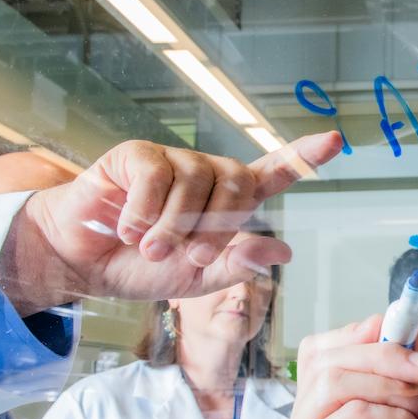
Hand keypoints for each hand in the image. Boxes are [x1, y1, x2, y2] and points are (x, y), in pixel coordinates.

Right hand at [0, 133, 342, 313]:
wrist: (82, 262)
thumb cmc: (143, 268)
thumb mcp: (197, 278)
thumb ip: (237, 264)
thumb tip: (282, 250)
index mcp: (229, 201)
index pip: (274, 172)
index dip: (304, 156)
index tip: (336, 140)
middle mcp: (207, 174)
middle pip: (239, 183)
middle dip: (217, 229)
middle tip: (189, 259)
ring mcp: (173, 159)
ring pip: (196, 181)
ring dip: (175, 227)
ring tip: (149, 249)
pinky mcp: (137, 154)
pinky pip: (156, 173)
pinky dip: (144, 210)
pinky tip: (127, 229)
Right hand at [268, 316, 417, 418]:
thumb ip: (410, 373)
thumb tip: (407, 321)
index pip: (319, 355)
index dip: (360, 336)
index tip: (409, 334)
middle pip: (323, 360)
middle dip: (385, 354)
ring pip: (334, 380)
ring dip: (395, 389)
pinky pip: (349, 412)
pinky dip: (394, 418)